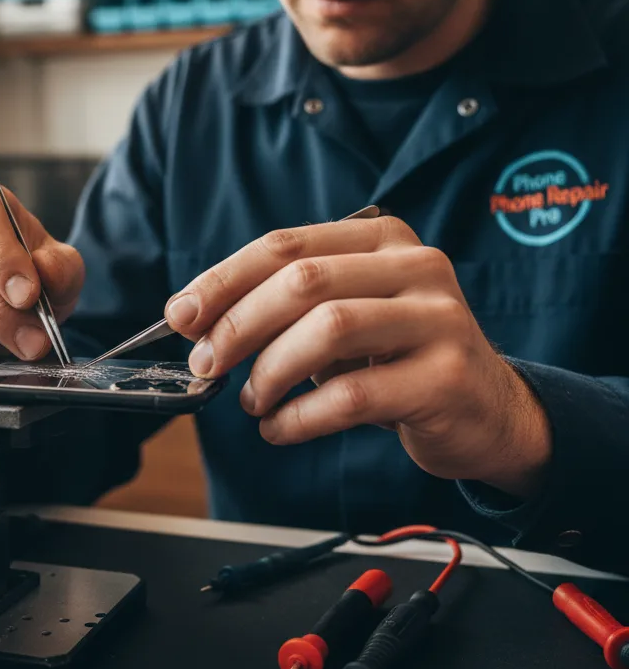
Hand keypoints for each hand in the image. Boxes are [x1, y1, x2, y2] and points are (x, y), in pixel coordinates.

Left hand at [164, 216, 551, 499]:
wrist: (487, 410)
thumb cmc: (395, 358)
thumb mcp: (344, 317)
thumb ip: (284, 308)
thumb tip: (195, 322)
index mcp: (381, 239)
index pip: (286, 245)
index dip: (223, 280)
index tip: (181, 315)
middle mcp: (415, 266)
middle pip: (303, 281)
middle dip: (238, 324)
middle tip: (205, 364)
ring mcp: (438, 318)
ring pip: (328, 329)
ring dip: (270, 370)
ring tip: (252, 400)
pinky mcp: (446, 377)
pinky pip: (351, 395)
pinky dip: (299, 417)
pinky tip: (279, 429)